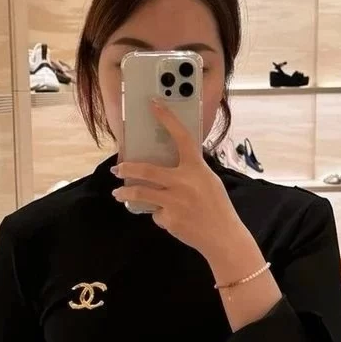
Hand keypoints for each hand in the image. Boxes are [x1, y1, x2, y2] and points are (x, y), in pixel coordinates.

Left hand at [112, 100, 242, 261]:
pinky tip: (170, 218)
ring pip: (141, 193)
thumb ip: (190, 171)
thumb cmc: (217, 206)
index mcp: (197, 168)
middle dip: (127, 168)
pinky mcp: (169, 219)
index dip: (167, 119)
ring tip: (118, 193)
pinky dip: (159, 214)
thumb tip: (168, 165)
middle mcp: (184, 182)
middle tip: (117, 168)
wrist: (223, 237)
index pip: (182, 137)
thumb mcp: (208, 181)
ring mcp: (174, 201)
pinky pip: (156, 213)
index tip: (154, 105)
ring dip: (125, 192)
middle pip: (147, 170)